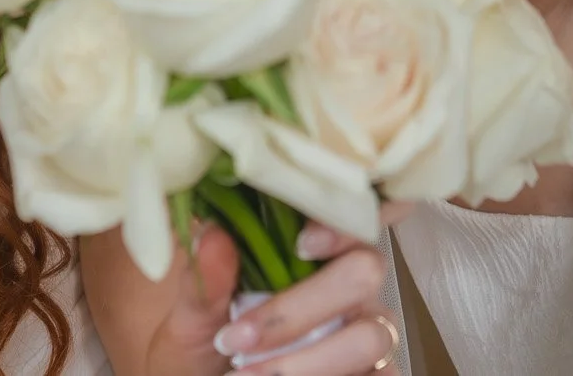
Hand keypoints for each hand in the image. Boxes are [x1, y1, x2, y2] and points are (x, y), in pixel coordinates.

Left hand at [131, 217, 396, 375]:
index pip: (351, 212)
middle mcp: (350, 286)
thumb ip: (204, 285)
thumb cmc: (207, 355)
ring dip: (306, 360)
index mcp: (310, 251)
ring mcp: (369, 332)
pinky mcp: (381, 374)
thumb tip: (212, 234)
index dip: (343, 219)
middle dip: (299, 309)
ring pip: (370, 333)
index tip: (302, 242)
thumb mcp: (191, 323)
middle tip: (238, 339)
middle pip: (365, 269)